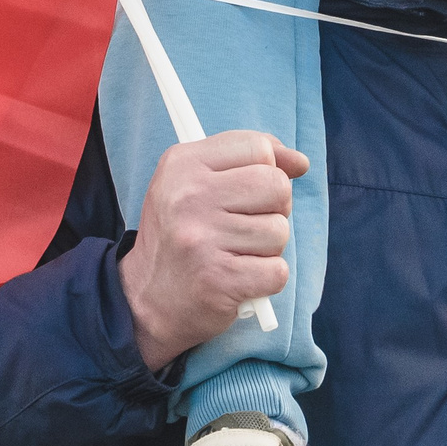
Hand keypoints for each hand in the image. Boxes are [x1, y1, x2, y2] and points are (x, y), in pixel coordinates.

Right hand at [117, 130, 303, 373]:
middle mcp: (189, 197)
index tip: (252, 190)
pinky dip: (266, 279)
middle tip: (247, 225)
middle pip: (276, 186)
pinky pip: (277, 271)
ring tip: (236, 253)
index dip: (268, 168)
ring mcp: (202, 239)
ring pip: (279, 231)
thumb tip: (300, 162)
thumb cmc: (181, 235)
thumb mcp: (196, 183)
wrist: (146, 298)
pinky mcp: (219, 280)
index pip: (256, 147)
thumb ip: (246, 163)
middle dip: (275, 208)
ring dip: (267, 248)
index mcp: (182, 164)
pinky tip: (240, 278)